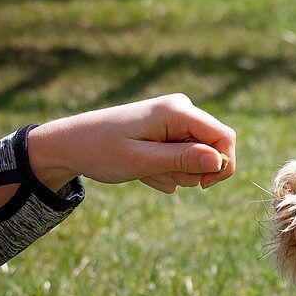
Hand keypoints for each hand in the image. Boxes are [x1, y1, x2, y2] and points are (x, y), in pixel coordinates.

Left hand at [26, 94, 236, 192]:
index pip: (224, 137)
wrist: (70, 145)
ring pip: (198, 157)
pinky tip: (142, 167)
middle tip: (159, 173)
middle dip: (192, 170)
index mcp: (178, 110)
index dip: (223, 165)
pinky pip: (182, 158)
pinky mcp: (168, 131)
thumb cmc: (101, 151)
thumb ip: (182, 159)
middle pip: (212, 149)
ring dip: (176, 172)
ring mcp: (175, 120)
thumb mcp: (142, 161)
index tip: (204, 186)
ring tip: (146, 170)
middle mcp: (181, 109)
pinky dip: (166, 169)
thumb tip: (219, 161)